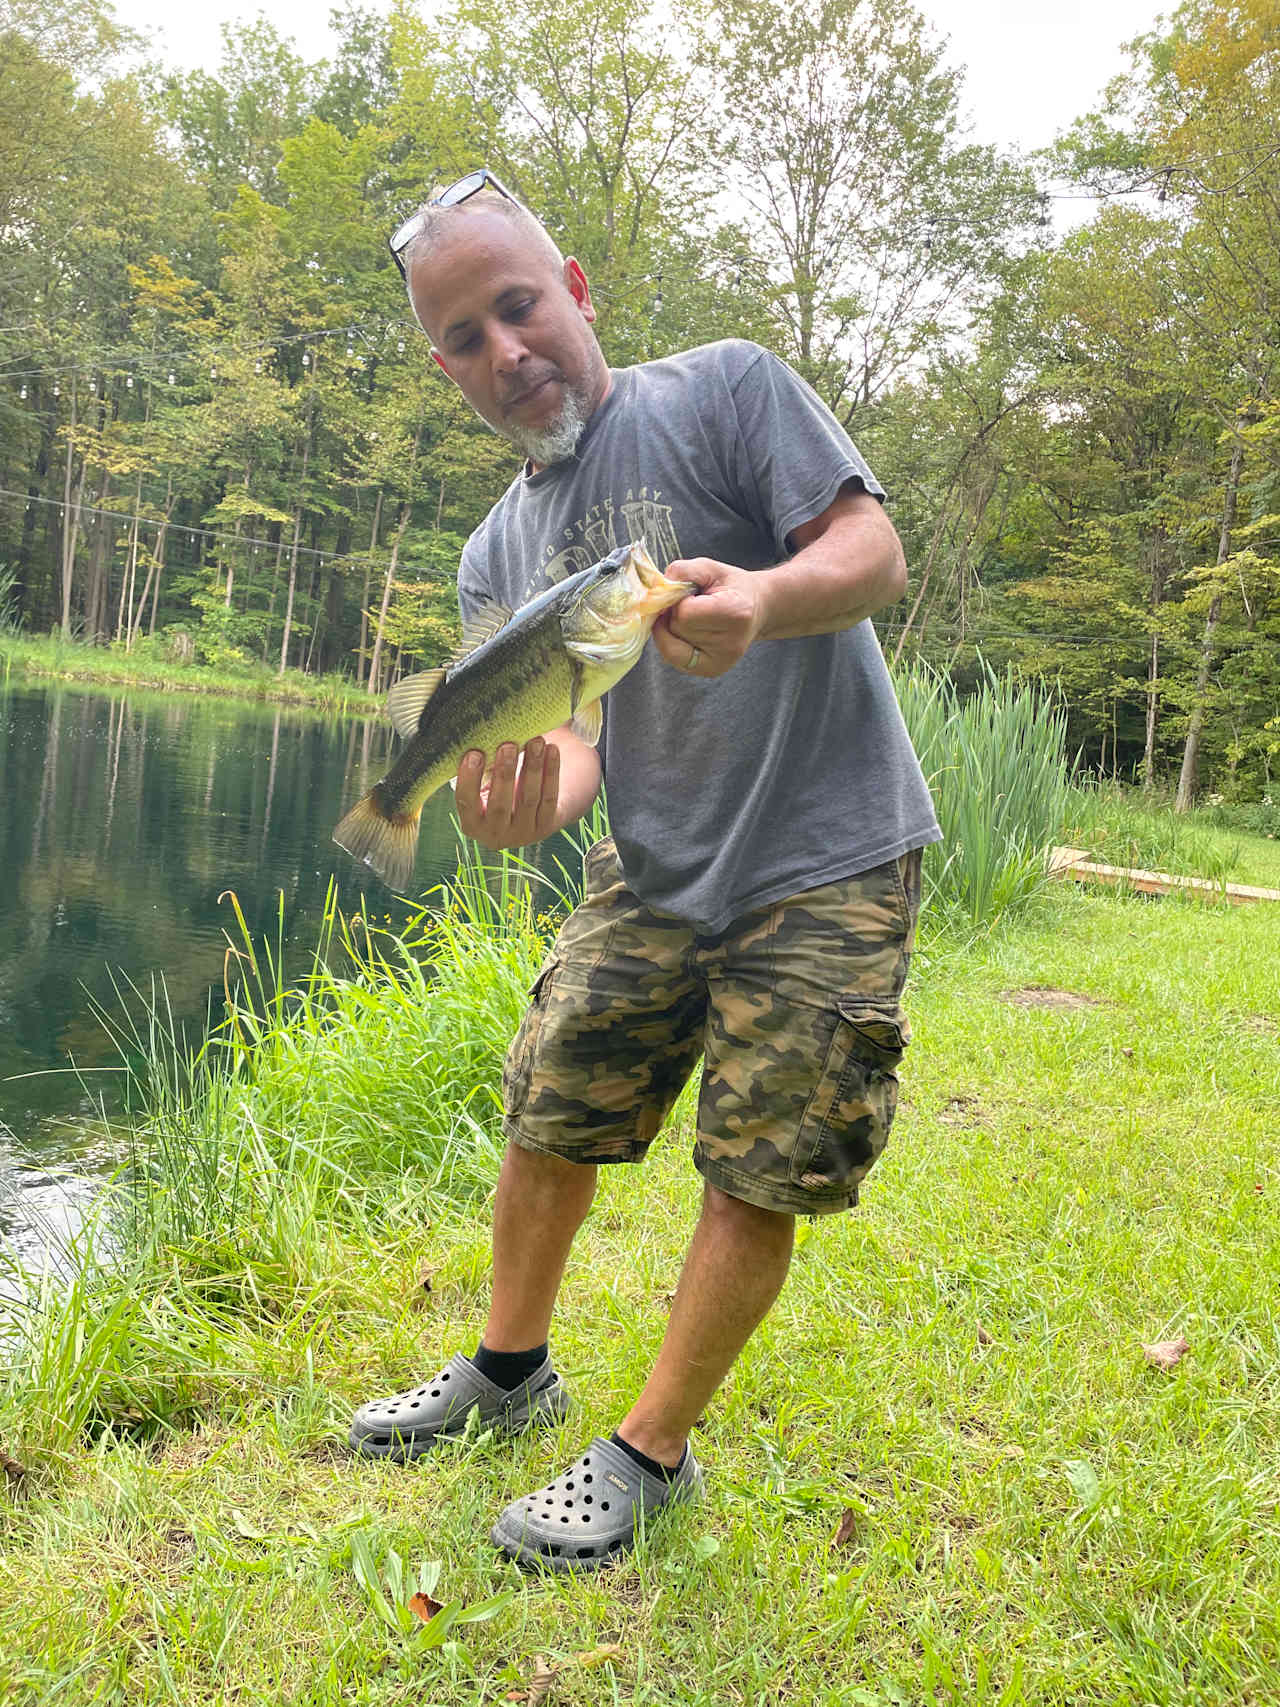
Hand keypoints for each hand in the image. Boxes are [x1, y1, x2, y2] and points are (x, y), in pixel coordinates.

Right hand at [454, 737, 561, 849]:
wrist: (525, 809)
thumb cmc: (495, 788)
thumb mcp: (483, 785)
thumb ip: (480, 768)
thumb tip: (479, 734)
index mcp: (472, 824)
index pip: (466, 802)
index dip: (468, 779)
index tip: (474, 753)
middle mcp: (495, 835)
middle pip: (500, 804)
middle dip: (504, 773)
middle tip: (508, 745)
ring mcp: (522, 833)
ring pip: (528, 799)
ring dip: (532, 767)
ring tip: (535, 741)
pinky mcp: (545, 826)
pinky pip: (549, 797)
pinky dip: (551, 772)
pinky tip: (551, 750)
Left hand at [650, 556, 766, 678]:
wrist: (757, 608)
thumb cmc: (732, 586)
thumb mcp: (710, 568)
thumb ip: (683, 571)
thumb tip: (656, 589)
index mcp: (736, 612)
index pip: (684, 614)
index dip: (679, 600)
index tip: (690, 594)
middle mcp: (731, 643)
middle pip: (677, 629)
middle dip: (675, 615)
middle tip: (693, 605)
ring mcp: (722, 661)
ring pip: (672, 646)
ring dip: (673, 630)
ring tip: (693, 619)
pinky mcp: (713, 671)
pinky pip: (674, 659)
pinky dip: (673, 644)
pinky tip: (688, 633)